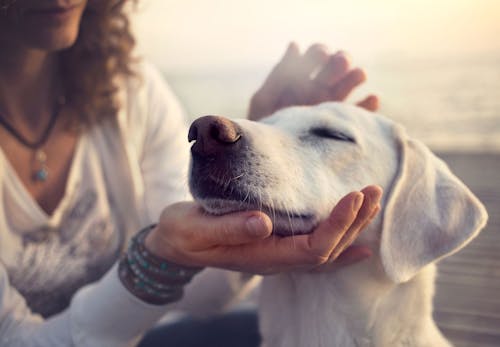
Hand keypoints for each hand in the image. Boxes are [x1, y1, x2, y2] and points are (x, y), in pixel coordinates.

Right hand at [145, 186, 381, 274]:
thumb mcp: (197, 229)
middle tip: (373, 190)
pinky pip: (316, 251)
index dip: (337, 225)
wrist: (176, 244)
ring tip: (372, 202)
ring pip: (326, 249)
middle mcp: (276, 260)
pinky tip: (360, 244)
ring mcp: (278, 255)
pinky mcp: (276, 245)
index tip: (354, 196)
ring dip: (352, 227)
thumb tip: (263, 222)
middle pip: (328, 249)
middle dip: (354, 221)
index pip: (312, 248)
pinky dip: (341, 245)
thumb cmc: (184, 234)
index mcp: (262, 256)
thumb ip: (229, 228)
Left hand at [248, 42, 378, 120]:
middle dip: (340, 60)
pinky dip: (369, 105)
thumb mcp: (265, 101)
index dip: (320, 52)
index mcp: (300, 79)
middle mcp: (319, 89)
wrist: (272, 160)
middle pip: (336, 66)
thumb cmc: (263, 130)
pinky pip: (361, 113)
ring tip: (358, 75)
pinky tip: (372, 99)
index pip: (316, 56)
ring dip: (356, 76)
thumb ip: (279, 75)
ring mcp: (332, 106)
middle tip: (340, 62)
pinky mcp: (342, 125)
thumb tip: (295, 44)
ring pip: (350, 84)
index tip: (322, 55)